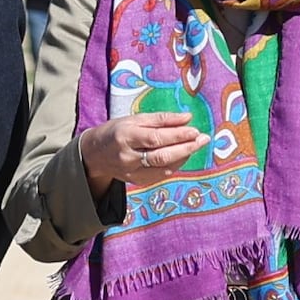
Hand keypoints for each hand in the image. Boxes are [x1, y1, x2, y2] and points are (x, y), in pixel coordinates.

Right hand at [79, 111, 205, 186]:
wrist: (95, 154)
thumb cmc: (116, 130)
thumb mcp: (134, 119)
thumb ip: (161, 119)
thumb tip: (187, 117)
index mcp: (125, 137)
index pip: (156, 138)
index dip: (177, 135)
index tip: (195, 130)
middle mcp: (128, 157)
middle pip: (162, 156)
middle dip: (186, 148)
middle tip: (204, 139)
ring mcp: (132, 172)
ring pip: (164, 168)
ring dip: (184, 157)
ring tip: (196, 145)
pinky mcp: (137, 181)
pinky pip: (161, 175)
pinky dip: (175, 165)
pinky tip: (183, 155)